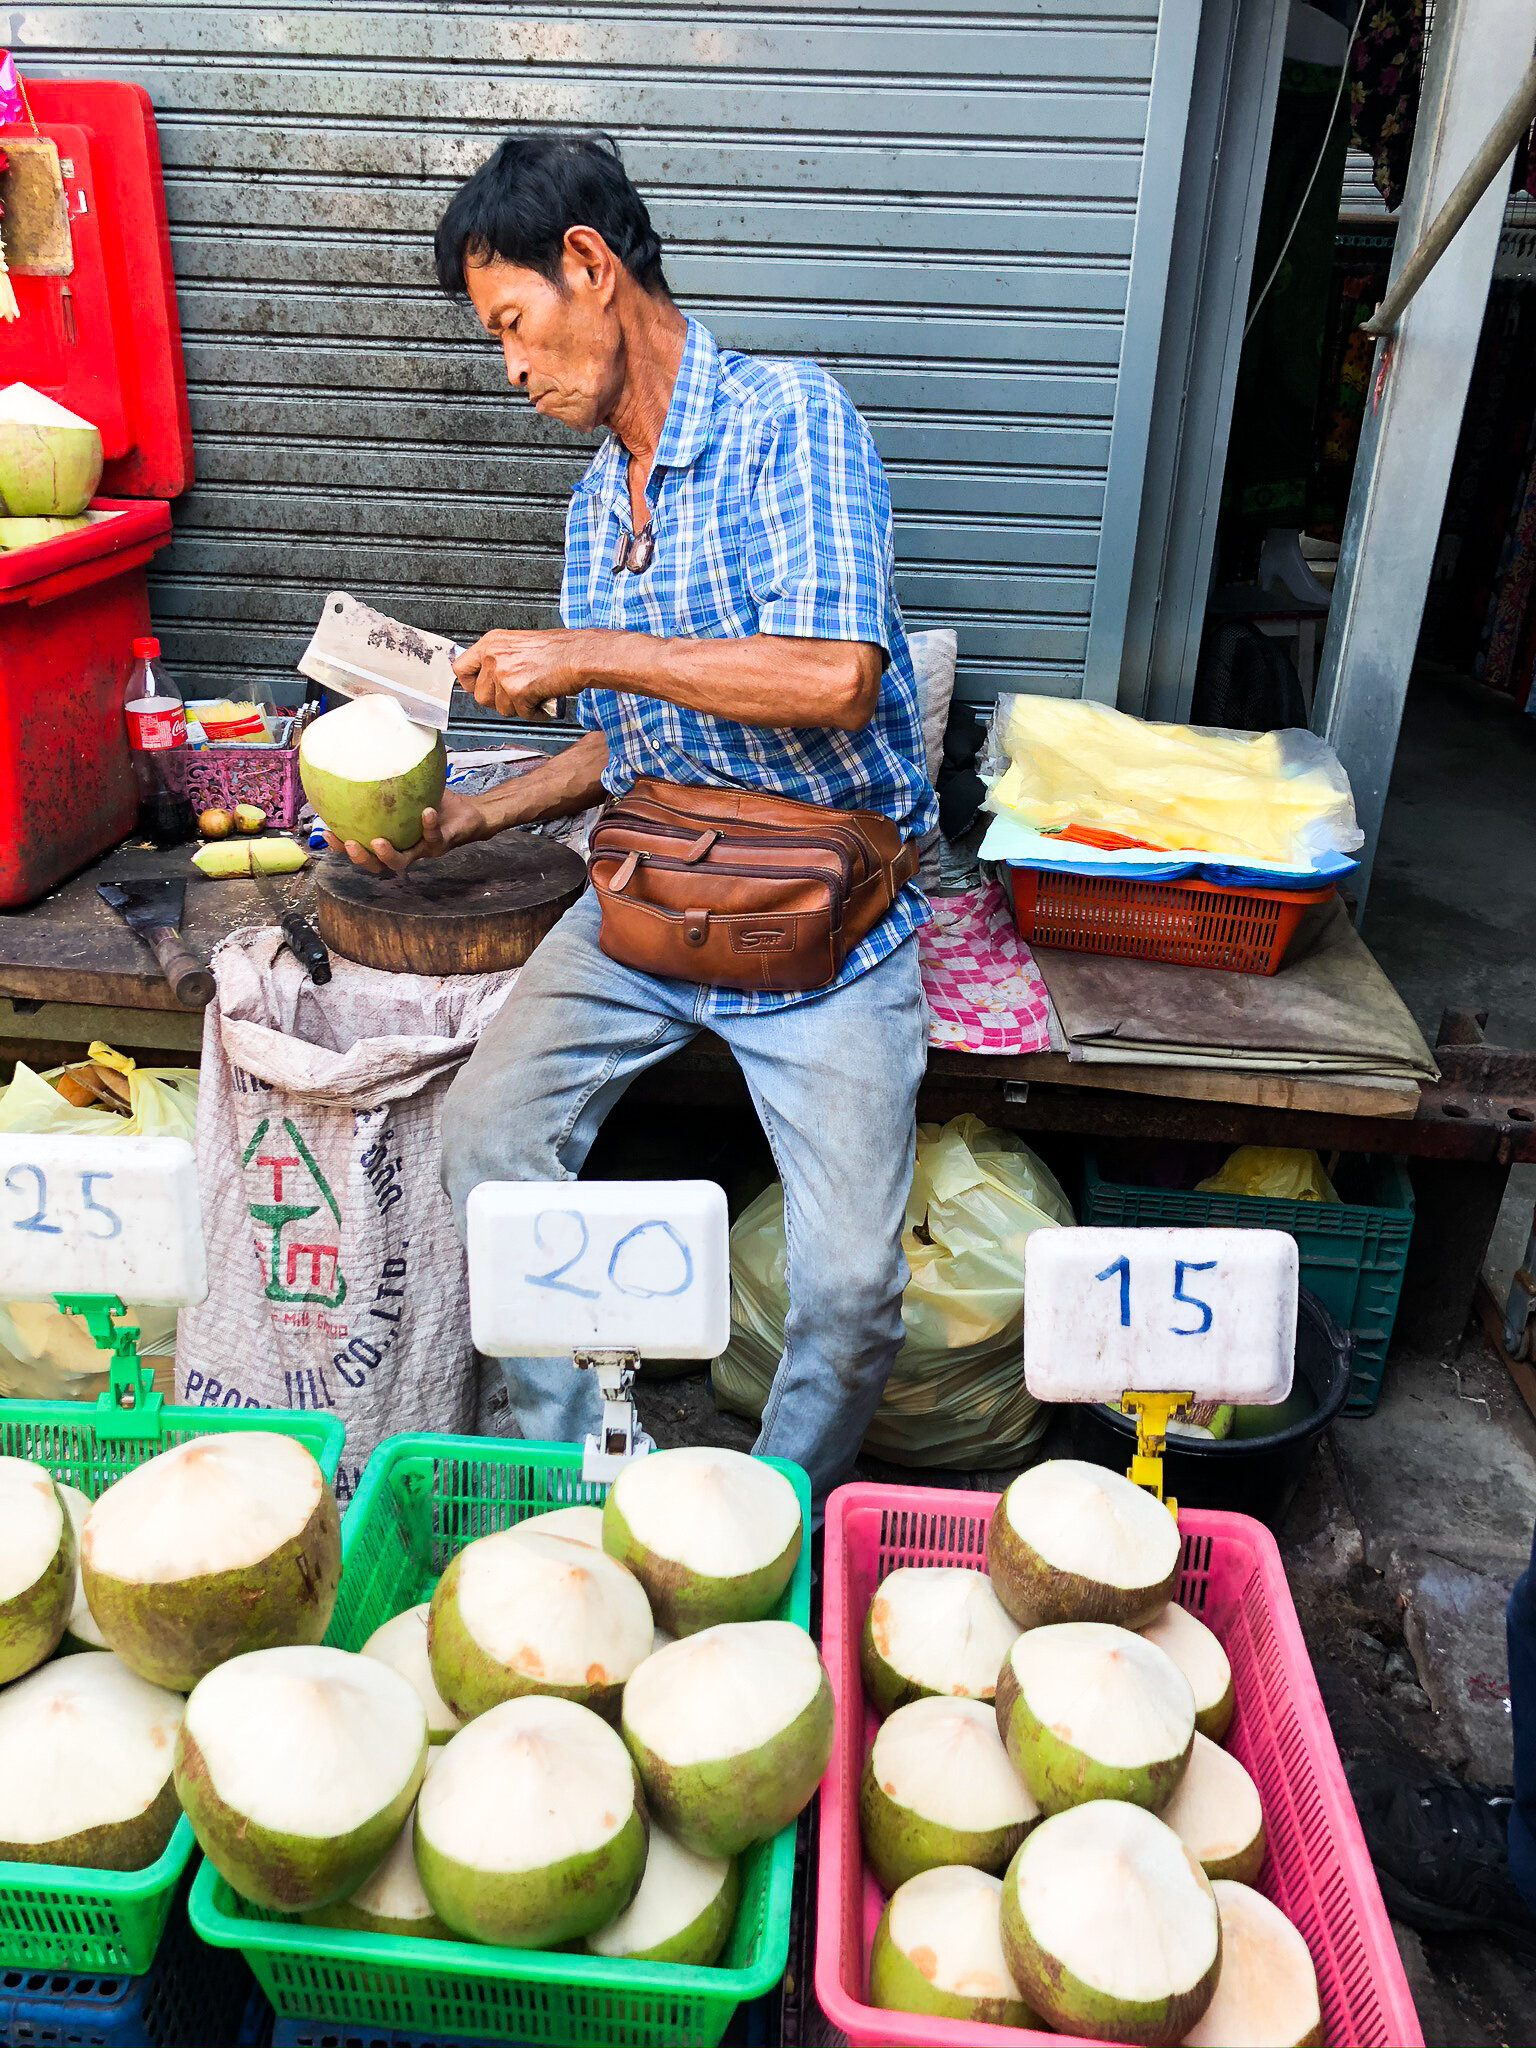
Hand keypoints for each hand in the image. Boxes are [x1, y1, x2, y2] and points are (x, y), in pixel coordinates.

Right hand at [327, 789, 485, 876]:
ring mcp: (423, 850)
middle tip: (348, 843)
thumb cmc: (438, 802)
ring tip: (377, 841)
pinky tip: (426, 811)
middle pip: (376, 865)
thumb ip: (388, 779)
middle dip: (360, 858)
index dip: (341, 846)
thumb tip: (365, 750)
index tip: (326, 831)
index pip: (362, 847)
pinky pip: (433, 837)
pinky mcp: (442, 844)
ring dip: (387, 855)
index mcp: (392, 838)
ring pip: (402, 861)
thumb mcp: (409, 789)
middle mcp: (405, 849)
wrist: (471, 812)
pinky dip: (428, 825)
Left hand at [453, 630, 576, 718]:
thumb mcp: (519, 645)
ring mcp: (504, 674)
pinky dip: (535, 713)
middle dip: (500, 701)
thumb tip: (489, 680)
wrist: (580, 654)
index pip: (461, 669)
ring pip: (501, 708)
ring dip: (519, 707)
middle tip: (517, 696)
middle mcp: (494, 656)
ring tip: (535, 695)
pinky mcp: (518, 691)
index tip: (481, 688)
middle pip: (480, 696)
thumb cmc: (559, 649)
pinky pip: (521, 714)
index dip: (471, 684)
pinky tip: (544, 701)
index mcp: (492, 643)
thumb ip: (500, 660)